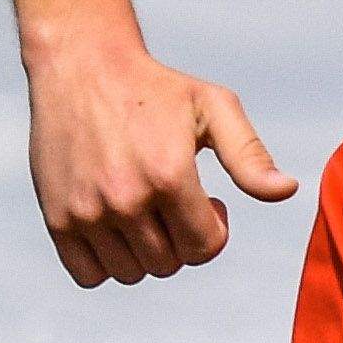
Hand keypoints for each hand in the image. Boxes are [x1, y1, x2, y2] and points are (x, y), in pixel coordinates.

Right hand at [25, 30, 291, 286]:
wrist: (82, 67)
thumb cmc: (154, 88)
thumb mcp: (212, 107)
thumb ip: (249, 155)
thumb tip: (285, 190)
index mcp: (169, 175)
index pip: (205, 248)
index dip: (214, 229)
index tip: (207, 200)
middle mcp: (126, 200)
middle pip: (169, 264)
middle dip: (180, 239)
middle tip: (172, 202)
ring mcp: (87, 212)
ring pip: (131, 273)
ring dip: (143, 252)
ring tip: (143, 212)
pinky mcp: (57, 219)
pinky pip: (89, 275)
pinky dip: (105, 262)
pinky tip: (112, 227)